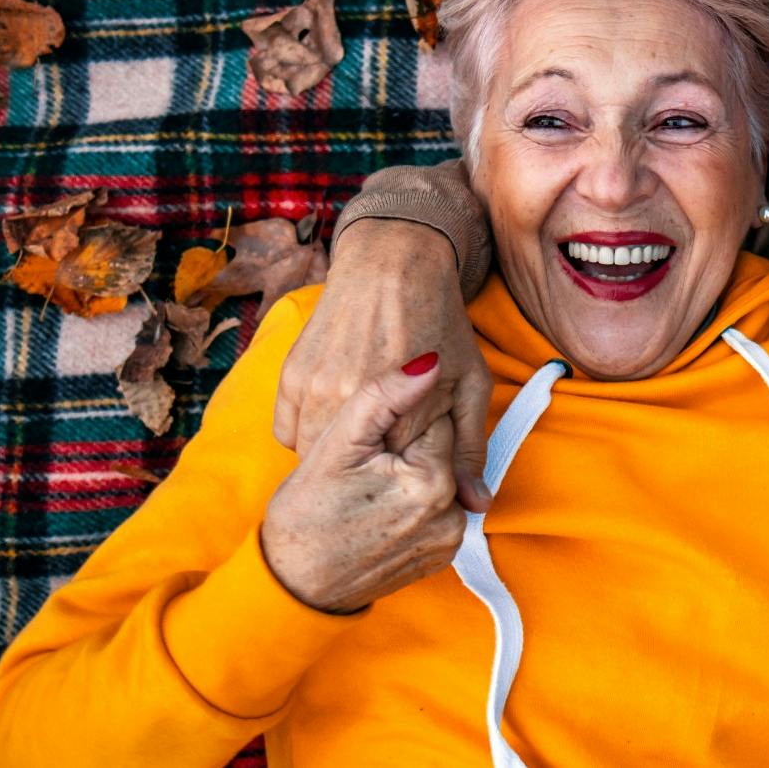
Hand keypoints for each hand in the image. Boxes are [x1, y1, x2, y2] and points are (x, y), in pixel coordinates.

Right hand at [262, 355, 467, 613]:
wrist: (294, 583)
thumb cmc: (306, 512)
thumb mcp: (337, 446)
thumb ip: (385, 398)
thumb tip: (429, 362)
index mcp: (430, 482)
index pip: (432, 421)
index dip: (398, 423)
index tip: (370, 441)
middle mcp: (451, 516)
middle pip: (439, 452)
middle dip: (407, 449)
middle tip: (364, 470)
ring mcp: (449, 541)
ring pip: (439, 480)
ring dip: (412, 475)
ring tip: (368, 493)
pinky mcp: (440, 557)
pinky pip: (435, 512)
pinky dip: (414, 504)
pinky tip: (381, 510)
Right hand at [276, 218, 492, 510]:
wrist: (392, 264)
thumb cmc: (441, 324)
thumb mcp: (470, 385)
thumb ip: (470, 448)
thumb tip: (477, 504)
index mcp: (405, 415)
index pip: (398, 479)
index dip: (405, 476)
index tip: (408, 467)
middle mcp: (357, 407)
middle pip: (353, 473)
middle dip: (368, 470)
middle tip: (382, 449)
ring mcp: (318, 391)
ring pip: (315, 456)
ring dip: (334, 455)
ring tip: (359, 434)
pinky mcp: (291, 378)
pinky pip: (290, 431)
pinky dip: (308, 431)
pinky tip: (333, 415)